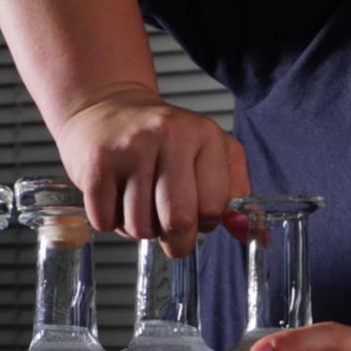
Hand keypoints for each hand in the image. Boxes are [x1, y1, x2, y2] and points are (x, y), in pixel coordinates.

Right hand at [54, 85, 250, 257]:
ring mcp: (130, 148)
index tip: (197, 216)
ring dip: (140, 229)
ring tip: (139, 204)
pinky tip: (115, 198)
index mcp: (204, 134)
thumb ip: (236, 193)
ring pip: (140, 227)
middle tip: (171, 233)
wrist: (105, 109)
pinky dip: (110, 222)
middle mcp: (169, 135)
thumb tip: (254, 237)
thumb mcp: (212, 153)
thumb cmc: (164, 139)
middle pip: (179, 220)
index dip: (206, 224)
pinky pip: (107, 222)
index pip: (215, 207)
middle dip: (177, 240)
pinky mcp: (95, 164)